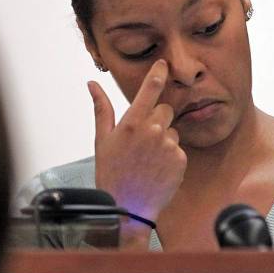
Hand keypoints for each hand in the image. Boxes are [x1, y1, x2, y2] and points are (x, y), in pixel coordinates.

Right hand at [87, 59, 186, 225]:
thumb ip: (102, 109)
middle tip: (143, 140)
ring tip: (149, 158)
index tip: (163, 63)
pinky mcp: (180, 159)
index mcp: (132, 123)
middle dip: (157, 118)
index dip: (158, 73)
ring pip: (172, 129)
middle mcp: (153, 130)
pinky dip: (171, 156)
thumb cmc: (111, 173)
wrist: (127, 209)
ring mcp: (168, 145)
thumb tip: (93, 84)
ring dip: (164, 138)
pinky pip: (178, 148)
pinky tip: (157, 168)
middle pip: (165, 109)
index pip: (151, 89)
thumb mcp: (101, 140)